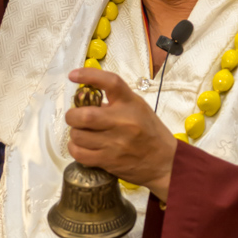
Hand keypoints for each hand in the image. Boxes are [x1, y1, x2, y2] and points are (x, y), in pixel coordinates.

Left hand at [65, 67, 176, 201]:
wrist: (164, 161)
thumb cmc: (150, 131)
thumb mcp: (138, 108)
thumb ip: (115, 102)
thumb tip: (86, 101)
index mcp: (130, 103)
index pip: (110, 82)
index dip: (89, 75)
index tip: (73, 75)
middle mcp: (122, 121)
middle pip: (85, 115)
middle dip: (72, 115)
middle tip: (75, 116)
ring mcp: (115, 143)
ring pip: (78, 136)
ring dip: (75, 133)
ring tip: (82, 133)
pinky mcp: (109, 161)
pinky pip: (80, 154)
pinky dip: (75, 148)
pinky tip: (81, 146)